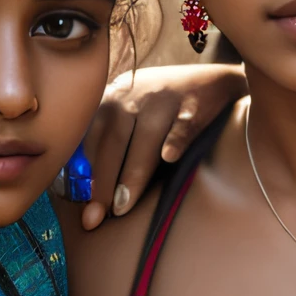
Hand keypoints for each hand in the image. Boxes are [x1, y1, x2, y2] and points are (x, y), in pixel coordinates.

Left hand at [78, 63, 246, 229]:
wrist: (212, 78)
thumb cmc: (163, 106)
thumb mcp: (132, 112)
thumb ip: (111, 141)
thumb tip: (89, 191)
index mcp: (114, 98)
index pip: (92, 138)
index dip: (84, 174)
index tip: (83, 206)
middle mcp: (135, 94)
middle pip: (114, 140)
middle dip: (103, 181)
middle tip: (96, 217)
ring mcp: (166, 98)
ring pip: (146, 137)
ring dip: (133, 173)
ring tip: (124, 205)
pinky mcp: (195, 103)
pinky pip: (183, 125)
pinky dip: (176, 140)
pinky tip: (170, 158)